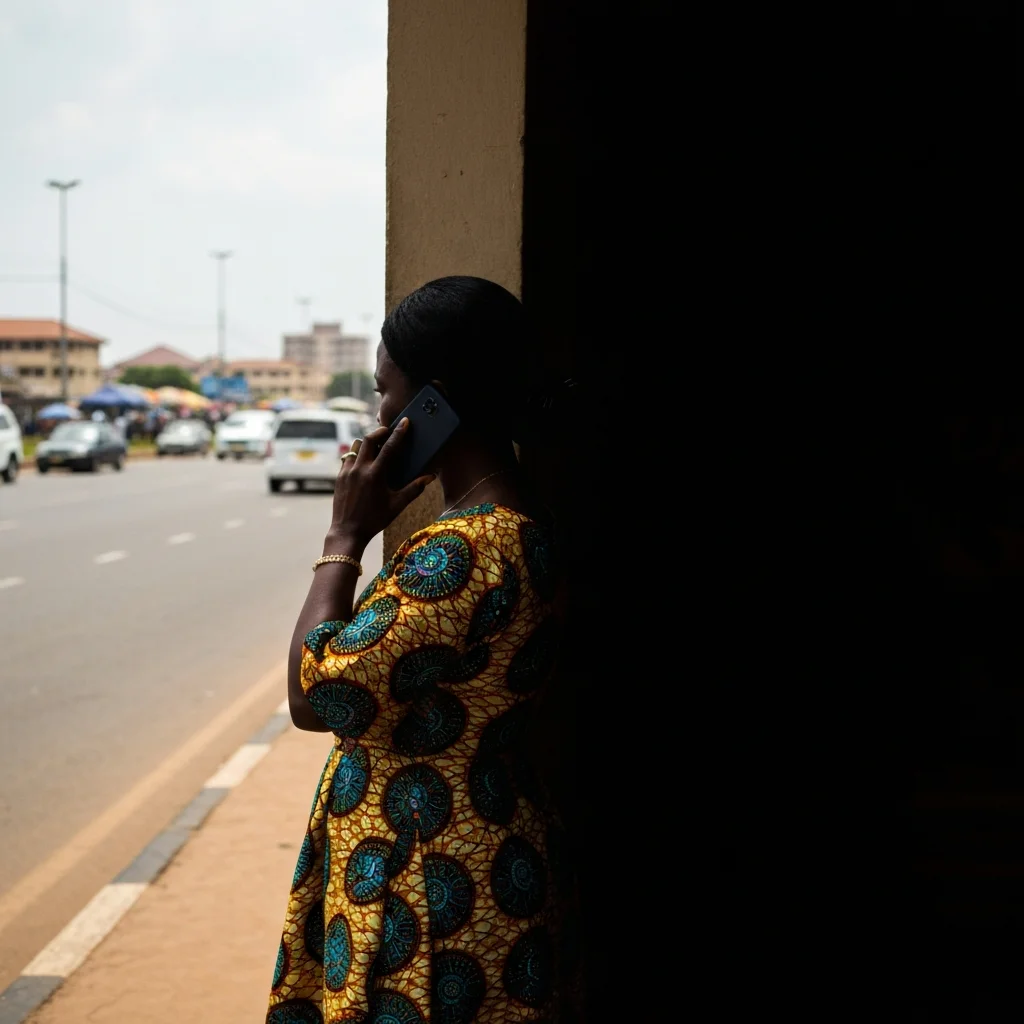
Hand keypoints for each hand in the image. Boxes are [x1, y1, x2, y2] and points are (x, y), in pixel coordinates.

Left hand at [325, 419, 433, 548]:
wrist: (348, 531)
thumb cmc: (375, 520)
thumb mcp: (397, 505)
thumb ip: (414, 489)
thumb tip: (430, 477)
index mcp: (375, 474)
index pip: (390, 447)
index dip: (399, 432)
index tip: (405, 422)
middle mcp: (360, 469)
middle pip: (369, 439)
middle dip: (380, 432)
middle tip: (388, 431)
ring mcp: (347, 472)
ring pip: (355, 447)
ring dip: (366, 442)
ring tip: (375, 446)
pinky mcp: (339, 477)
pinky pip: (347, 458)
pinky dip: (357, 455)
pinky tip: (363, 462)